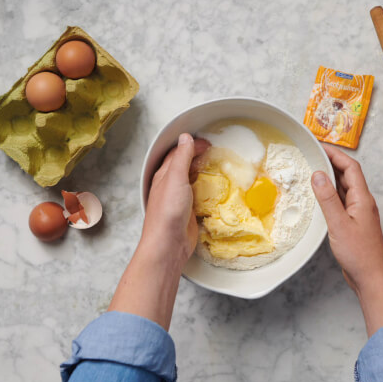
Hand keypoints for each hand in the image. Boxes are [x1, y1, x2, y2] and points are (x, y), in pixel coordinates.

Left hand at [140, 133, 209, 266]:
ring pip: (193, 180)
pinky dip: (208, 189)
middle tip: (214, 153)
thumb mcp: (175, 178)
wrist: (168, 244)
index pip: (178, 153)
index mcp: (164, 175)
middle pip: (185, 165)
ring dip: (204, 173)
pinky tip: (216, 190)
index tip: (207, 143)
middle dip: (198, 157)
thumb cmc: (168, 211)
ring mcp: (180, 199)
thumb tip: (185, 137)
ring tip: (218, 168)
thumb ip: (181, 157)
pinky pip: (200, 196)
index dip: (192, 145)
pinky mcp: (189, 212)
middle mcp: (171, 185)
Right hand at [311, 145, 382, 335]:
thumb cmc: (358, 253)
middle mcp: (362, 202)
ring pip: (344, 187)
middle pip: (348, 174)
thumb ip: (327, 198)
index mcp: (362, 198)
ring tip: (312, 169)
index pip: (350, 167)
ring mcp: (358, 212)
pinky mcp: (353, 221)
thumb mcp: (338, 224)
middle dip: (331, 161)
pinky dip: (329, 193)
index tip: (318, 146)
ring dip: (330, 177)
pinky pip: (341, 200)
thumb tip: (318, 174)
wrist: (370, 277)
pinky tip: (319, 195)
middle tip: (312, 154)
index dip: (335, 153)